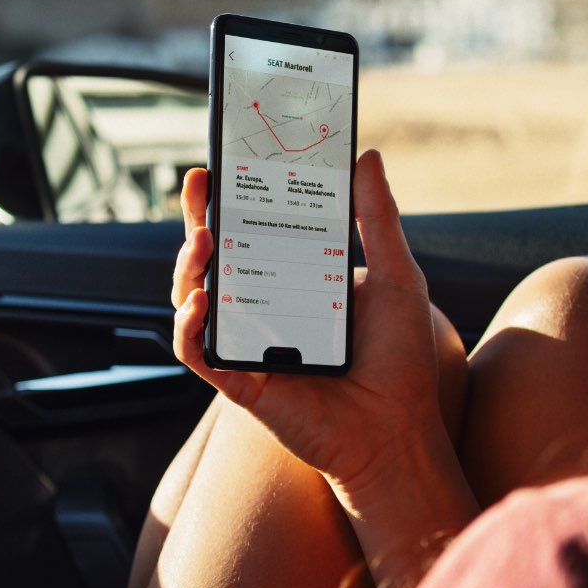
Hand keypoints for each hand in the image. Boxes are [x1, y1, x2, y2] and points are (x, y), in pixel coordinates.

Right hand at [172, 150, 477, 578]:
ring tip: (204, 240)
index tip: (228, 161)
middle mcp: (264, 308)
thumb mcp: (398, 275)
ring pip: (193, 298)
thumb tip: (366, 157)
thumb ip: (377, 218)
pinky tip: (199, 304)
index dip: (235, 197)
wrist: (398, 429)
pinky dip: (187, 327)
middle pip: (215, 257)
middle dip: (198, 217)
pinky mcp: (238, 381)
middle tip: (199, 182)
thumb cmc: (400, 359)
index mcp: (296, 279)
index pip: (255, 230)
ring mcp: (246, 343)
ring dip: (188, 265)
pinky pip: (196, 351)